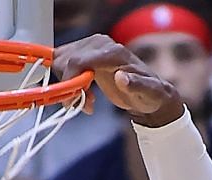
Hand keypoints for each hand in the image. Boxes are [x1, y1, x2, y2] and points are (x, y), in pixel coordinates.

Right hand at [52, 35, 183, 124]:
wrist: (150, 93)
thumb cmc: (150, 94)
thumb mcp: (149, 93)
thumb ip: (136, 85)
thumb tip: (121, 77)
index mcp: (112, 52)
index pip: (77, 60)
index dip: (69, 81)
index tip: (73, 101)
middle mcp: (100, 43)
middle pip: (65, 60)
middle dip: (69, 85)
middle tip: (85, 104)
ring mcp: (91, 47)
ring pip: (61, 62)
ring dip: (69, 85)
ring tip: (87, 100)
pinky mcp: (86, 54)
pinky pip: (65, 64)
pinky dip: (69, 81)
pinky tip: (84, 93)